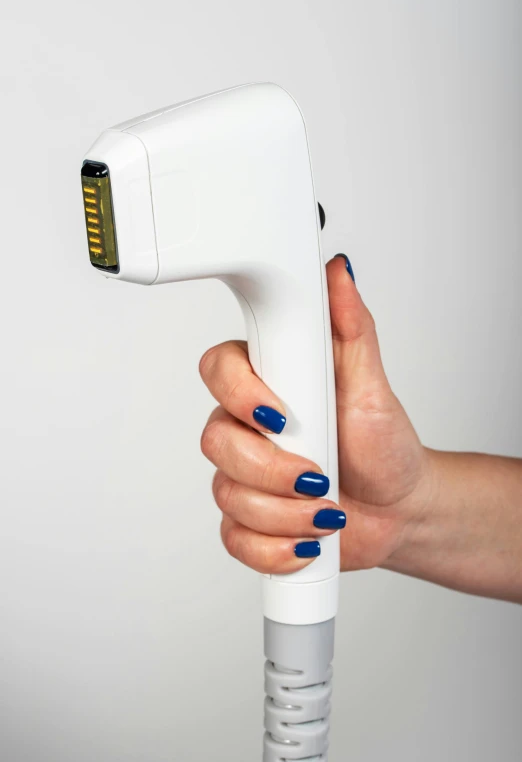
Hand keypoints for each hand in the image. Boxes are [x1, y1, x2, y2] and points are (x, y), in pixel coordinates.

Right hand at [199, 255, 430, 573]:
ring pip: (227, 493)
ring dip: (284, 512)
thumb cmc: (384, 444)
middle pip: (215, 441)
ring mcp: (244, 475)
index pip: (218, 371)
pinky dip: (275, 549)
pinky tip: (307, 542)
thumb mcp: (372, 384)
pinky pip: (234, 537)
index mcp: (268, 384)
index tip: (281, 416)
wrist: (400, 507)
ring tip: (327, 510)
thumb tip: (338, 272)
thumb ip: (352, 327)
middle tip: (319, 474)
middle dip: (271, 469)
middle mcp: (247, 427)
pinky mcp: (248, 520)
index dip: (240, 395)